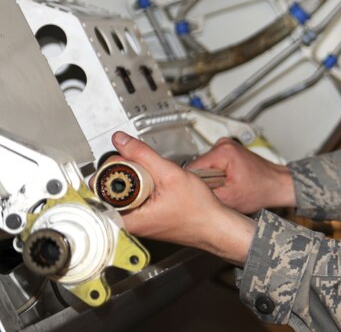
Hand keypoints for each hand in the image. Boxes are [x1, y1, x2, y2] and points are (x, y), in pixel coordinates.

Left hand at [111, 131, 254, 264]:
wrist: (215, 225)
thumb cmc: (198, 210)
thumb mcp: (170, 174)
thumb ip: (143, 154)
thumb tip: (121, 141)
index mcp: (127, 219)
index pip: (101, 188)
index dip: (112, 168)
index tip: (126, 158)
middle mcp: (129, 224)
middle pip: (111, 189)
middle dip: (125, 172)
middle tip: (144, 166)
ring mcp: (138, 223)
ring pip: (124, 193)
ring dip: (136, 179)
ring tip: (155, 176)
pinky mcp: (147, 220)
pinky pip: (136, 200)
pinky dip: (145, 188)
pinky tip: (160, 185)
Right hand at [185, 138, 295, 213]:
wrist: (277, 185)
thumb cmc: (261, 190)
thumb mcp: (229, 198)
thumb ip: (205, 195)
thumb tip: (187, 193)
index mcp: (223, 151)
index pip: (193, 168)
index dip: (194, 185)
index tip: (198, 195)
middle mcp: (223, 144)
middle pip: (198, 167)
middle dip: (203, 183)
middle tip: (215, 194)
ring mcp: (226, 147)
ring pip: (204, 168)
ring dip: (209, 181)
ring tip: (224, 189)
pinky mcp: (228, 153)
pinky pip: (212, 167)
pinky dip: (216, 177)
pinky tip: (226, 184)